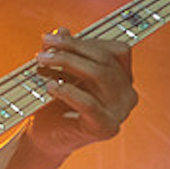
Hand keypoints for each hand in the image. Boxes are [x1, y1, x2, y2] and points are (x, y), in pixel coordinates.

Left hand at [24, 29, 135, 160]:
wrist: (46, 139)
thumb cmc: (55, 104)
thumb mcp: (61, 74)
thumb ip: (66, 54)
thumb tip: (62, 30)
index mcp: (123, 78)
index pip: (114, 50)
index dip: (84, 41)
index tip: (52, 37)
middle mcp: (127, 94)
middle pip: (105, 60)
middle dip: (71, 48)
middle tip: (43, 44)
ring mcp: (120, 112)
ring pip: (99, 75)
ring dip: (67, 63)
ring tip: (41, 61)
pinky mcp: (105, 128)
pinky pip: (89, 104)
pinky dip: (68, 91)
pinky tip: (50, 86)